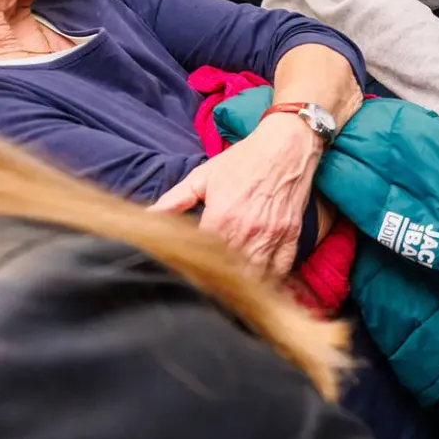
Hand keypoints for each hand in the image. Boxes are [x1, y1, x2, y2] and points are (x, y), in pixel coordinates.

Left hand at [149, 113, 320, 275]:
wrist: (286, 145)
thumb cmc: (243, 160)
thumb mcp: (203, 176)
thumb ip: (174, 201)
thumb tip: (147, 216)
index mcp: (221, 218)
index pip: (203, 259)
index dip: (194, 270)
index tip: (187, 276)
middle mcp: (247, 232)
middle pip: (229, 274)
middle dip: (217, 284)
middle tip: (206, 290)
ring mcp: (272, 236)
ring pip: (255, 277)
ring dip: (242, 285)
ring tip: (228, 292)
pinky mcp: (291, 237)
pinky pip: (281, 270)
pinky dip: (269, 279)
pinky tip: (258, 282)